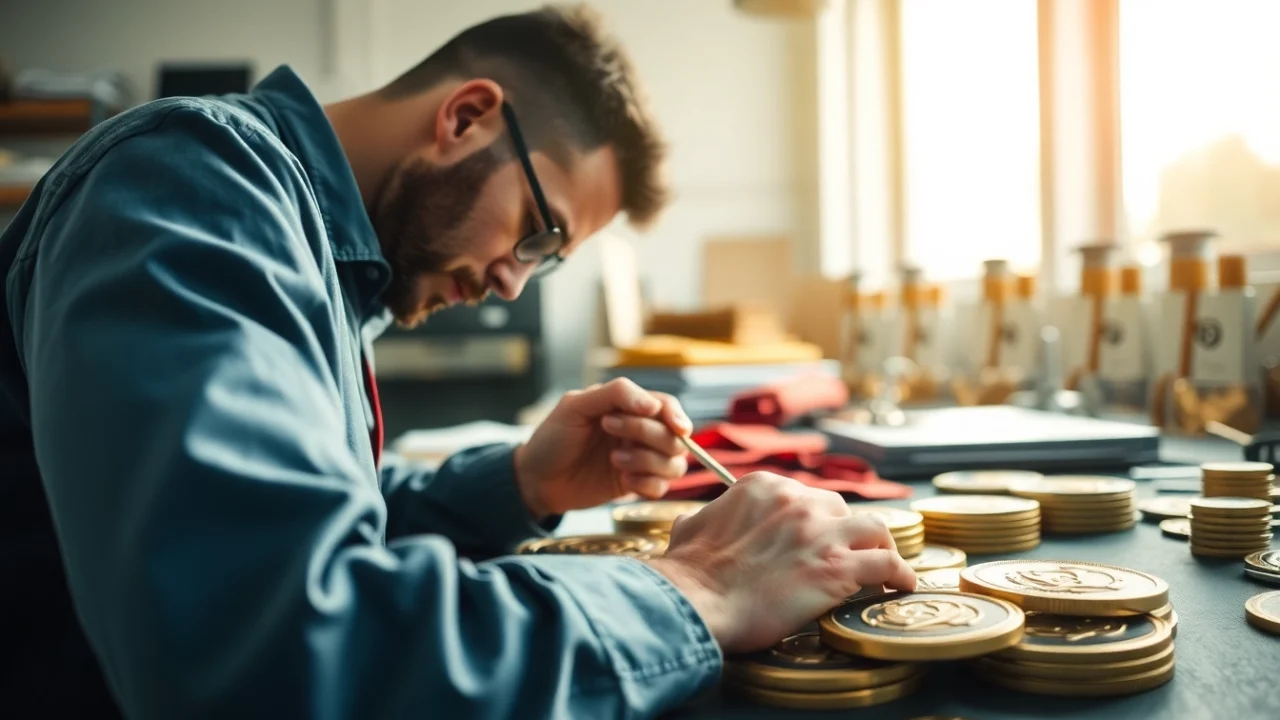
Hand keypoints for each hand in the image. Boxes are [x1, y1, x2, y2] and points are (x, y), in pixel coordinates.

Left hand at [513, 379, 692, 517]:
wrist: (535, 479)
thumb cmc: (552, 438)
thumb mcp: (575, 406)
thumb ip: (614, 394)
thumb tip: (654, 404)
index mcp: (628, 408)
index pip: (667, 407)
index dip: (676, 416)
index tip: (675, 427)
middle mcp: (639, 433)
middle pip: (674, 436)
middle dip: (646, 433)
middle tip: (608, 428)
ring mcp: (639, 460)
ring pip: (674, 463)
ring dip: (648, 461)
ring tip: (615, 460)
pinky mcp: (634, 485)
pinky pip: (661, 488)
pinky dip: (648, 484)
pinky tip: (624, 481)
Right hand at [645, 472, 916, 654]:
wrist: (699, 601)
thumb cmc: (690, 574)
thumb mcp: (688, 531)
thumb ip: (700, 521)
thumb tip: (690, 523)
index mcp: (763, 487)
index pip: (805, 495)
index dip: (815, 520)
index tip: (817, 538)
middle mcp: (797, 501)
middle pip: (840, 509)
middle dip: (844, 533)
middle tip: (844, 557)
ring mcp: (822, 532)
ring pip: (874, 529)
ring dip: (880, 547)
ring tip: (884, 569)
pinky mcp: (839, 567)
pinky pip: (889, 564)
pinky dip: (900, 574)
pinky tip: (902, 586)